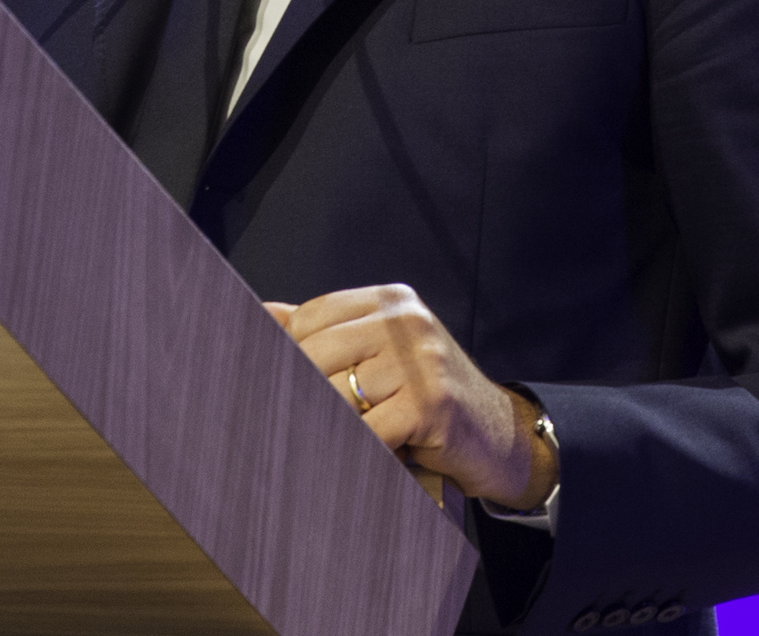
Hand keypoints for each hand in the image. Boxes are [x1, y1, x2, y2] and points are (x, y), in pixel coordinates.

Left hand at [265, 285, 555, 509]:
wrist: (498, 437)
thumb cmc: (429, 399)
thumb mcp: (382, 354)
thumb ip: (326, 333)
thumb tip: (260, 316)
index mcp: (390, 301)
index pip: (313, 315)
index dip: (287, 352)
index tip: (274, 382)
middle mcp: (407, 321)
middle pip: (318, 352)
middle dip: (301, 393)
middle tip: (289, 422)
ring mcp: (422, 359)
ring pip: (339, 394)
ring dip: (327, 425)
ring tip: (323, 441)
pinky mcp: (433, 402)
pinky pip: (369, 430)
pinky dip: (356, 448)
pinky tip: (355, 457)